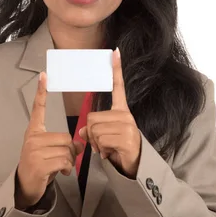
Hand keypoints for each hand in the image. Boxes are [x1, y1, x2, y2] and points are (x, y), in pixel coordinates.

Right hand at [16, 72, 84, 208]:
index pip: (38, 109)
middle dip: (70, 152)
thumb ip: (65, 145)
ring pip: (67, 150)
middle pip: (66, 138)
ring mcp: (34, 150)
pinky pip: (64, 161)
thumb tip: (80, 144)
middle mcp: (32, 138)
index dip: (41, 92)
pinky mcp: (39, 163)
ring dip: (70, 162)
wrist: (26, 187)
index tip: (44, 75)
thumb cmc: (41, 167)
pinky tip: (62, 173)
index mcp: (34, 132)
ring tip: (61, 168)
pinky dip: (67, 168)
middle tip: (64, 162)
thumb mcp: (52, 153)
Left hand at [79, 48, 140, 178]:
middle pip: (92, 118)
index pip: (118, 87)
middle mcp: (125, 115)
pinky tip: (110, 152)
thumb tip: (82, 132)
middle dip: (91, 135)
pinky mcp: (126, 138)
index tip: (115, 52)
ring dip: (96, 144)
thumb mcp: (102, 136)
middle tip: (101, 143)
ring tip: (106, 148)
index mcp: (121, 110)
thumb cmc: (117, 148)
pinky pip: (102, 140)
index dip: (116, 70)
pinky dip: (101, 150)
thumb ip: (92, 129)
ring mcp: (127, 126)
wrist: (133, 165)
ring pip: (95, 130)